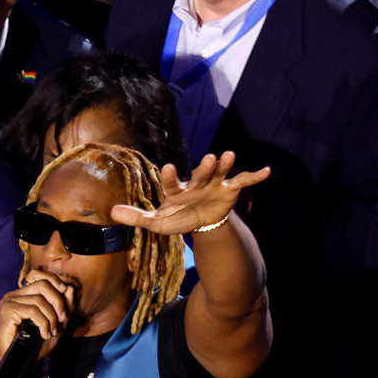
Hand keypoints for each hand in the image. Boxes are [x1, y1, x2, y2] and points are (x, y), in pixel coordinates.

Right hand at [0, 269, 74, 362]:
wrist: (19, 362)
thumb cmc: (35, 345)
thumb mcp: (56, 324)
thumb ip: (64, 307)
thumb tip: (70, 288)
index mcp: (23, 294)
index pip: (38, 274)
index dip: (54, 279)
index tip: (65, 290)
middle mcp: (13, 295)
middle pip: (42, 285)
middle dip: (58, 301)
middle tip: (62, 319)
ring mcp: (9, 301)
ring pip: (39, 300)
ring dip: (51, 318)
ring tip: (51, 332)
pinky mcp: (7, 310)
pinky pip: (33, 311)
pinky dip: (43, 323)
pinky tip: (44, 334)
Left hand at [109, 151, 268, 234]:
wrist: (202, 221)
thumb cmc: (178, 217)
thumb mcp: (158, 222)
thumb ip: (137, 217)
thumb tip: (111, 212)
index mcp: (177, 190)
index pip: (172, 182)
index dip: (171, 176)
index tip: (168, 168)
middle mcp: (196, 182)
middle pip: (200, 174)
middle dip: (205, 167)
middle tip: (209, 157)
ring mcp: (214, 184)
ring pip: (220, 173)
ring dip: (225, 165)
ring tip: (229, 155)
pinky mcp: (230, 189)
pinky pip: (243, 182)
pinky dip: (254, 176)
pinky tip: (266, 171)